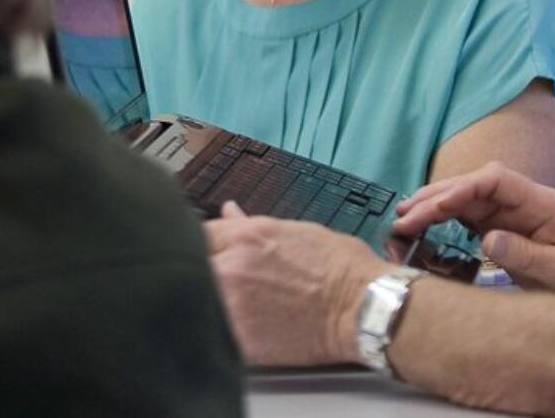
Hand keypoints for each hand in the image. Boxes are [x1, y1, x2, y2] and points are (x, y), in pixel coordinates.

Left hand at [204, 202, 391, 365]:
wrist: (363, 309)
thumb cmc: (339, 269)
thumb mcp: (296, 231)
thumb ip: (250, 225)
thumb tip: (228, 212)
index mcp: (246, 236)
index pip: (196, 234)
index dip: (204, 244)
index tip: (211, 252)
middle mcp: (232, 268)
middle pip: (191, 266)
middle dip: (203, 271)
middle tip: (224, 280)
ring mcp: (233, 306)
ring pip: (198, 300)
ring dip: (209, 300)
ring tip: (240, 304)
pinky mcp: (240, 341)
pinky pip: (214, 330)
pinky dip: (222, 328)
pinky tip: (245, 325)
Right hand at [393, 162, 554, 300]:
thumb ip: (526, 255)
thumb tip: (487, 239)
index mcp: (541, 202)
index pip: (494, 180)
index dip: (461, 188)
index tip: (435, 207)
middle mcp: (522, 200)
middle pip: (472, 185)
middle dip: (436, 196)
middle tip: (404, 216)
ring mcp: (510, 210)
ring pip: (465, 197)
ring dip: (433, 204)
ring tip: (403, 217)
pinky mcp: (501, 224)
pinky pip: (466, 213)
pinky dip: (442, 216)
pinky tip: (422, 223)